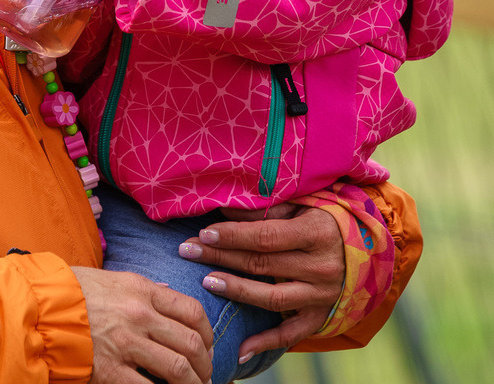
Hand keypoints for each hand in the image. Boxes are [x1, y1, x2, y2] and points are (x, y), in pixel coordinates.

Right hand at [71, 265, 212, 383]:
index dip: (208, 333)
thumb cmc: (74, 292)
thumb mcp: (114, 279)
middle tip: (205, 375)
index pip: (192, 311)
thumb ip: (145, 289)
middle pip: (191, 343)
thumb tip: (169, 295)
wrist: (40, 309)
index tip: (208, 347)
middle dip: (205, 365)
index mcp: (142, 290)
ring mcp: (127, 344)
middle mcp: (140, 315)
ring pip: (178, 369)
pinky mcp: (111, 371)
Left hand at [178, 204, 343, 362]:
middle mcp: (320, 267)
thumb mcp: (302, 204)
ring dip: (235, 291)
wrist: (367, 249)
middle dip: (220, 257)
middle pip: (261, 265)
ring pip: (271, 298)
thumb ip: (267, 209)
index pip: (265, 237)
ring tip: (205, 281)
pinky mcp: (320, 317)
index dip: (232, 235)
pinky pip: (290, 334)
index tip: (204, 233)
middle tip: (187, 250)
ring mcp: (321, 296)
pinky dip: (265, 343)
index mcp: (316, 233)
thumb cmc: (325, 218)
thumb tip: (227, 211)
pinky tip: (240, 349)